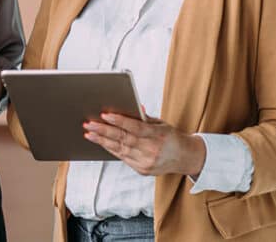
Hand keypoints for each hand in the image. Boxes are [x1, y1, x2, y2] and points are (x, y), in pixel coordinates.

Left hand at [84, 110, 206, 176]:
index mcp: (158, 135)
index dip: (120, 121)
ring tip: (89, 133)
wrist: (185, 158)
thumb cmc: (170, 136)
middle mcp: (152, 150)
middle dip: (104, 131)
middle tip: (89, 124)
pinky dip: (110, 148)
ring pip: (120, 149)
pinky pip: (122, 157)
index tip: (105, 115)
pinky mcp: (142, 170)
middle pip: (124, 139)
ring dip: (102, 141)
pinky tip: (100, 141)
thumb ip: (143, 117)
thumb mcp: (160, 123)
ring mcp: (147, 162)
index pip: (135, 128)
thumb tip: (129, 105)